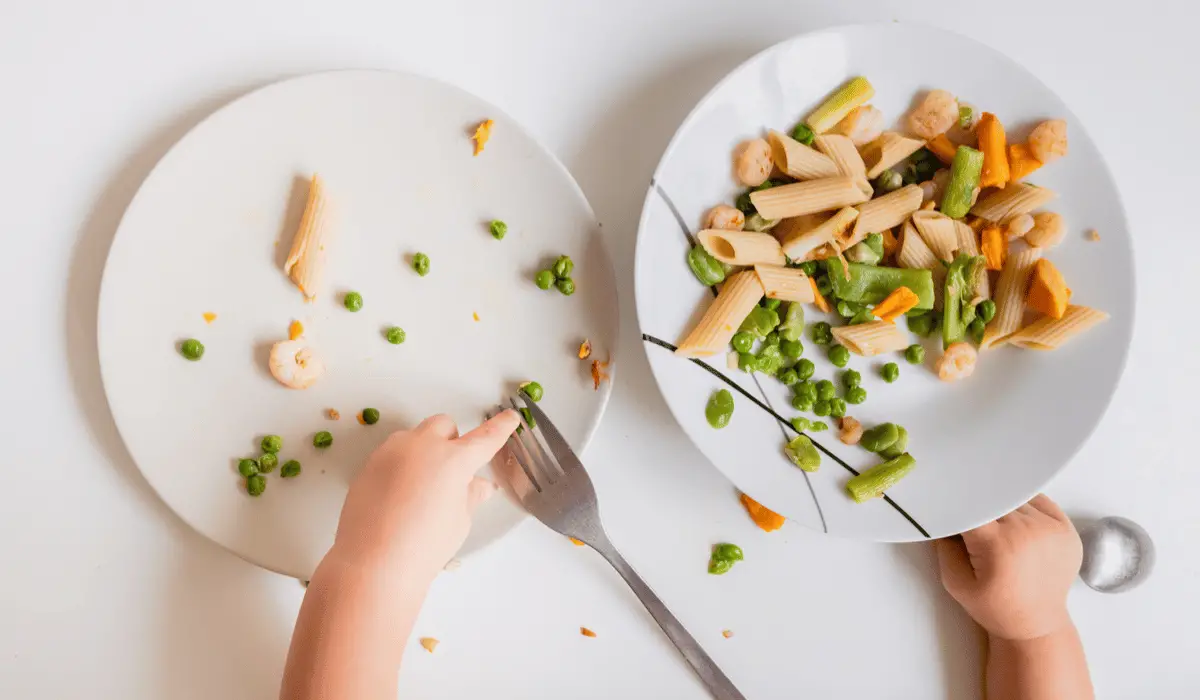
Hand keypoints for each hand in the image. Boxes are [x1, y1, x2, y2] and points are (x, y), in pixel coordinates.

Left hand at [329, 410, 520, 579]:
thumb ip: (470, 495)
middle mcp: (422, 447)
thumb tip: (479, 485)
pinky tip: (399, 495)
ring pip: (414, 436)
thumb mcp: (459, 521)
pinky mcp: (369, 463)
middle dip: (452, 441)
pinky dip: (401, 464)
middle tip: (452, 472)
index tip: (509, 418)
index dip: (500, 428)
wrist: (374, 562)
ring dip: (424, 450)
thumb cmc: (423, 545)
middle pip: (444, 426)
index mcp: (454, 460)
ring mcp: (392, 452)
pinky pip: (392, 452)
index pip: (485, 438)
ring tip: (422, 486)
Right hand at [935, 494, 1081, 640]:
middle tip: (976, 533)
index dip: (957, 507)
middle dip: (980, 512)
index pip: (971, 506)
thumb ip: (944, 547)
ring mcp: (1051, 527)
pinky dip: (1024, 509)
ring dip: (1002, 511)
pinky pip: (1038, 501)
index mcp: (998, 543)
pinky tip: (1019, 529)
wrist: (1036, 624)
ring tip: (1001, 537)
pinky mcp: (1066, 528)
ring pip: (1015, 500)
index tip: (950, 512)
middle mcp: (1027, 530)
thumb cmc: (994, 607)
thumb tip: (940, 516)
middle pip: (993, 501)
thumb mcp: (956, 582)